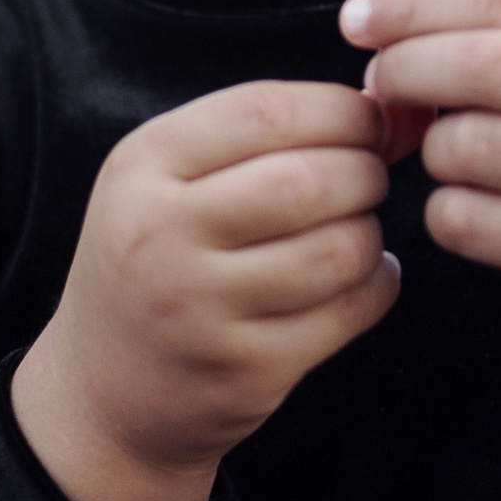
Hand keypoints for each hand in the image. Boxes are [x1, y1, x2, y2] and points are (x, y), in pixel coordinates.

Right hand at [11, 80, 396, 500]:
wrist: (103, 391)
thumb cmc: (158, 258)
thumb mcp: (170, 177)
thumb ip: (266, 132)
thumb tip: (396, 110)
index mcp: (141, 167)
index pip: (265, 113)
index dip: (342, 111)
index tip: (369, 123)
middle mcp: (161, 236)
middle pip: (309, 181)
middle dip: (365, 171)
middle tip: (370, 179)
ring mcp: (202, 312)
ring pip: (340, 249)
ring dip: (370, 233)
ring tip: (355, 231)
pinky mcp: (247, 371)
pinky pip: (351, 311)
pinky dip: (378, 284)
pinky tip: (361, 278)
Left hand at [343, 0, 500, 400]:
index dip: (418, 7)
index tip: (358, 19)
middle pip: (479, 67)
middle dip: (406, 72)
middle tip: (380, 87)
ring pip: (465, 148)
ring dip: (435, 153)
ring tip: (457, 159)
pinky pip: (468, 221)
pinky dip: (448, 214)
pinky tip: (473, 211)